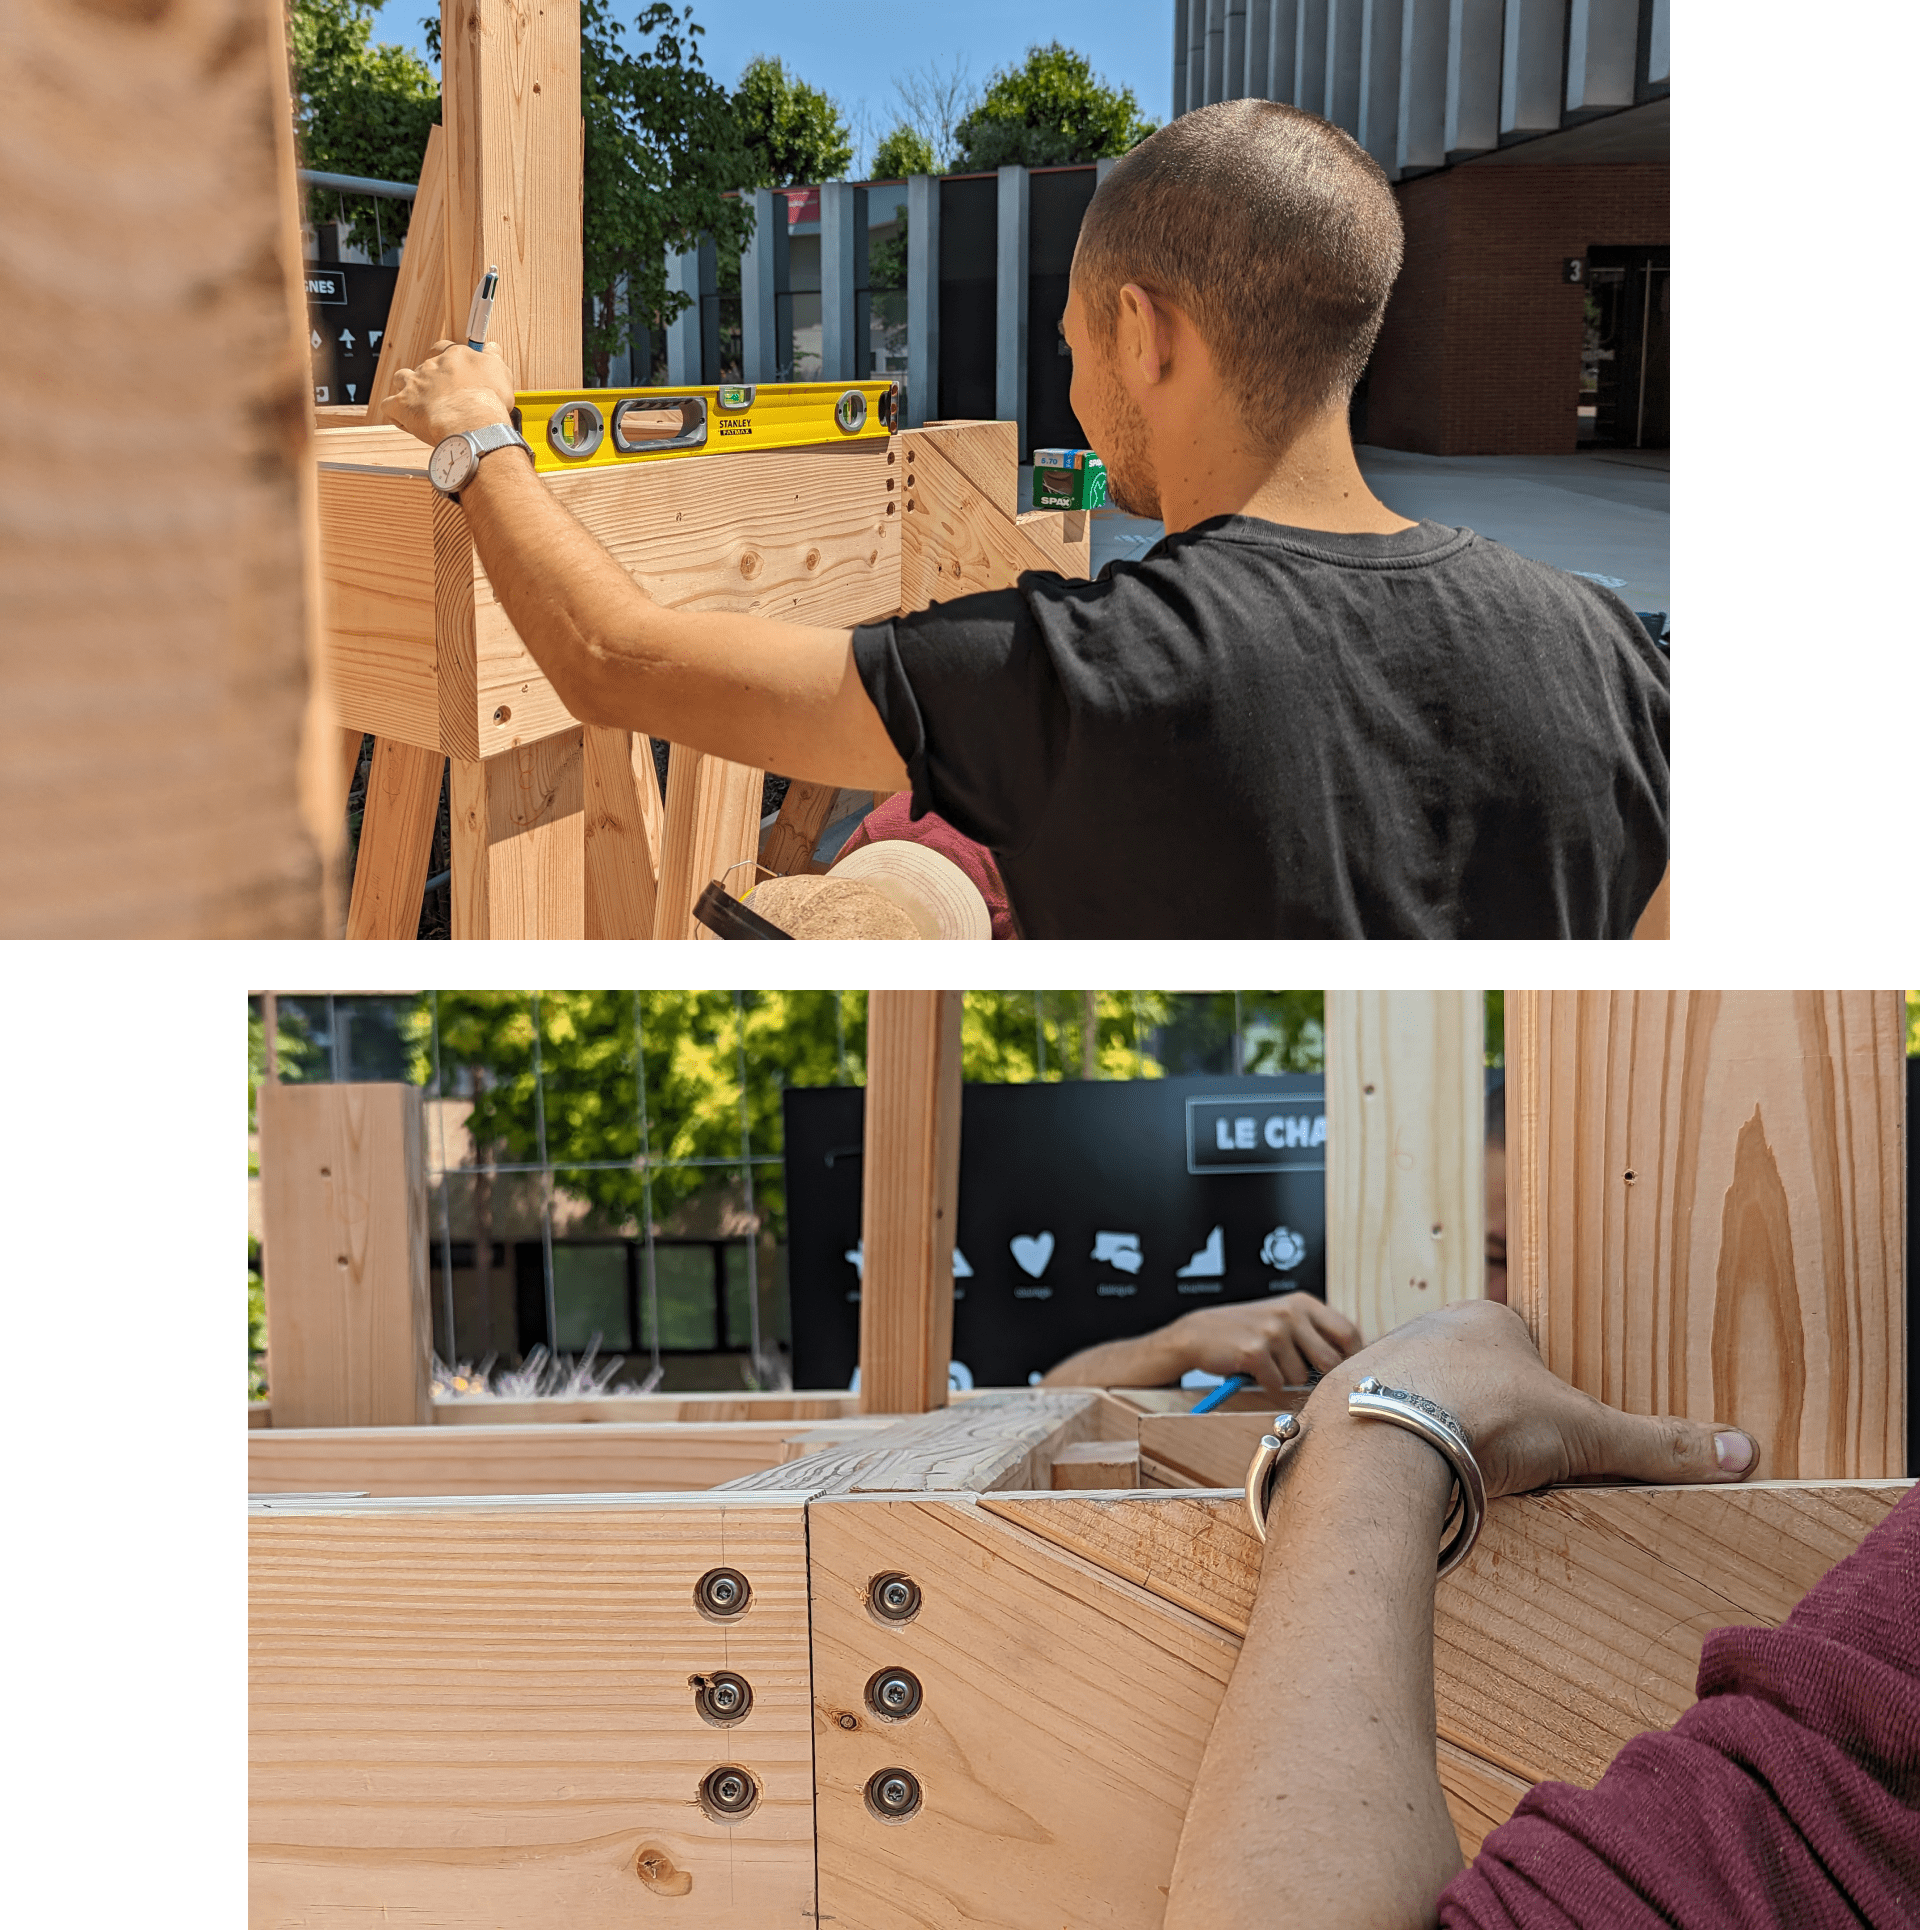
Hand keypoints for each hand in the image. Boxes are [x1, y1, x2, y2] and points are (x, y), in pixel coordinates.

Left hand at [384, 339, 517, 444]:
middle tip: (445, 396)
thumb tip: (491, 347)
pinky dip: (395, 413)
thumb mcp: (500, 372)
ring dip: (407, 389)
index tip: (453, 367)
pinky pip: (389, 406)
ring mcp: (414, 385)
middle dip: (431, 380)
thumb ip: (493, 356)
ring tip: (421, 404)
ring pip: (402, 379)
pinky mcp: (402, 406)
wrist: (471, 424)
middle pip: (424, 366)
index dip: (446, 358)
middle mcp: (431, 367)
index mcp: (453, 356)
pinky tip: (405, 420)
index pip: (444, 348)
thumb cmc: (487, 400)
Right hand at [1170, 1294, 1361, 1397]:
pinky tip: (1254, 1372)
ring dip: (1285, 1380)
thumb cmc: (1244, 1329)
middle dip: (1318, 1377)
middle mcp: (1291, 1313)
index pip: (1348, 1332)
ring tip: (1267, 1365)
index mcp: (1303, 1303)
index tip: (1347, 1371)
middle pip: (1330, 1360)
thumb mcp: (1282, 1318)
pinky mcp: (1256, 1351)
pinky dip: (1266, 1386)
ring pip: (1301, 1378)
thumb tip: (1350, 1359)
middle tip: (1302, 1376)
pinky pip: (1276, 1384)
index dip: (1351, 1357)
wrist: (1198, 1333)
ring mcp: (1273, 1331)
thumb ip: (1314, 1332)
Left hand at [1304, 1300, 1755, 1499]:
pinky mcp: (1343, 1403)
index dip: (1538, 1388)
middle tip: (1500, 1453)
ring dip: (1434, 1427)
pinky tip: (1408, 1476)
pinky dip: (1394, 1448)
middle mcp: (1426, 1330)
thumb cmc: (1479, 1415)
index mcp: (1485, 1319)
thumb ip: (1655, 1443)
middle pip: (1467, 1369)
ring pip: (1419, 1393)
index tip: (1545, 1425)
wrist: (1380, 1438)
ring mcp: (1379, 1362)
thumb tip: (1741, 1451)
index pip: (1521, 1344)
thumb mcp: (1583, 1431)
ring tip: (1453, 1469)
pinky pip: (1377, 1423)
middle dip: (1484, 1409)